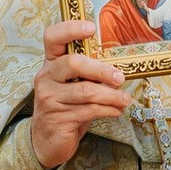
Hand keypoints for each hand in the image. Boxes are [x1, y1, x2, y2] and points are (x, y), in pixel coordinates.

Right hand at [31, 21, 130, 169]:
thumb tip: (118, 67)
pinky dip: (108, 110)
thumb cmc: (65, 107)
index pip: (52, 37)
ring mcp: (49, 98)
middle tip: (119, 77)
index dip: (70, 29)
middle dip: (101, 70)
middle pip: (73, 63)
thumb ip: (88, 73)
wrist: (47, 140)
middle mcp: (46, 77)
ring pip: (85, 91)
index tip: (91, 28)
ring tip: (124, 99)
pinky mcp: (58, 118)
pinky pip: (89, 110)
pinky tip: (116, 110)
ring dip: (111, 96)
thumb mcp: (72, 85)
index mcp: (50, 63)